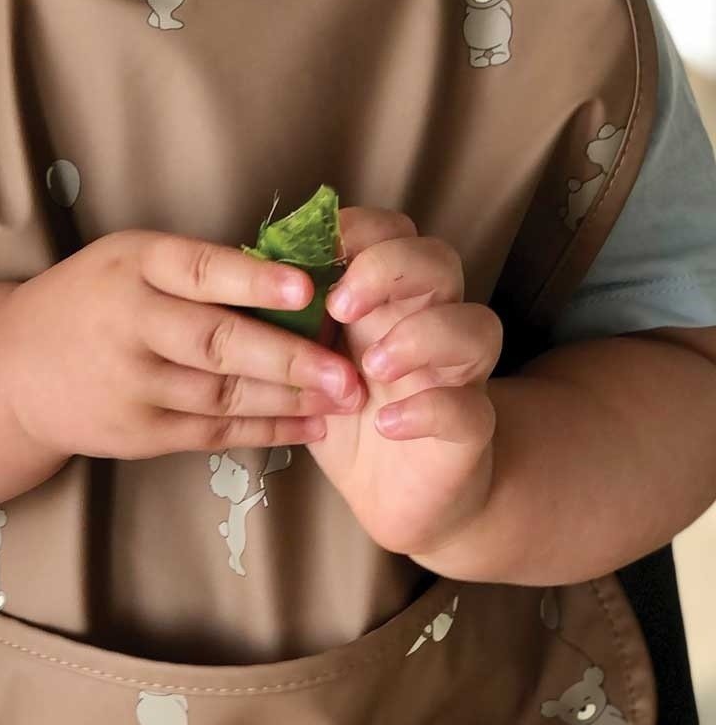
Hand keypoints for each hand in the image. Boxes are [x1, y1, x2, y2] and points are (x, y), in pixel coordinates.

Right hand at [0, 229, 364, 461]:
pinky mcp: (137, 433)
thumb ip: (193, 269)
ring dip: (288, 401)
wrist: (13, 370)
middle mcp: (130, 324)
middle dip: (289, 361)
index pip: (200, 272)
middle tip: (347, 374)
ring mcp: (131, 385)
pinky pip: (210, 432)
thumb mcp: (127, 260)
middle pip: (217, 344)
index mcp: (133, 266)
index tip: (308, 291)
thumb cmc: (89, 299)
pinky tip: (305, 428)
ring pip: (222, 395)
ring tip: (343, 400)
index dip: (255, 282)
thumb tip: (291, 273)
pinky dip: (262, 431)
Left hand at [306, 208, 501, 557]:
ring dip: (421, 336)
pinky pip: (469, 408)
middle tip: (340, 306)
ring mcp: (456, 376)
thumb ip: (290, 321)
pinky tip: (387, 425)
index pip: (394, 233)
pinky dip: (428, 409)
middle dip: (390, 268)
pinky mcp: (468, 429)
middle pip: (440, 261)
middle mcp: (429, 325)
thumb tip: (248, 271)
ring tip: (372, 368)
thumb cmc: (345, 416)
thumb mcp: (306, 363)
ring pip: (477, 325)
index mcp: (386, 301)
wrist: (393, 496)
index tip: (320, 250)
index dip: (364, 228)